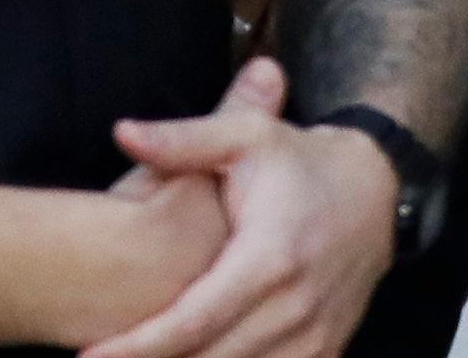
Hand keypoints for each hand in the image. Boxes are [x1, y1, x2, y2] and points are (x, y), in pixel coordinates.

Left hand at [82, 59, 400, 357]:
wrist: (376, 190)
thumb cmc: (297, 160)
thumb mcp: (243, 135)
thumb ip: (182, 139)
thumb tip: (122, 132)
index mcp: (269, 259)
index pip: (197, 319)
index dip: (143, 344)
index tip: (92, 355)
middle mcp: (297, 308)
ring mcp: (318, 336)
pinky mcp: (327, 349)